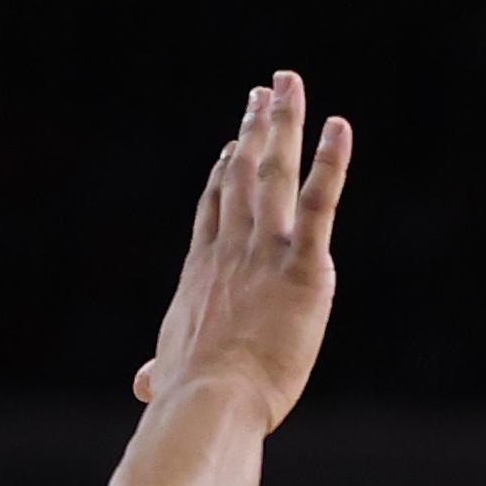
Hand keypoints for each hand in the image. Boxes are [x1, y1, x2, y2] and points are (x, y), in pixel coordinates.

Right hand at [129, 73, 348, 424]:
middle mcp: (232, 249)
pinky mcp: (303, 266)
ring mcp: (266, 252)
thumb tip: (145, 385)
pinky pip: (320, 202)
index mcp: (203, 271)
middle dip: (256, 128)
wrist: (210, 401)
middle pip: (244, 174)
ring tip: (288, 84)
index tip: (234, 143)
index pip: (215, 208)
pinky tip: (340, 125)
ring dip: (284, 124)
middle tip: (265, 89)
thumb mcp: (170, 376)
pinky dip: (332, 162)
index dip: (225, 171)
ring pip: (275, 173)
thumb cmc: (189, 397)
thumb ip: (160, 372)